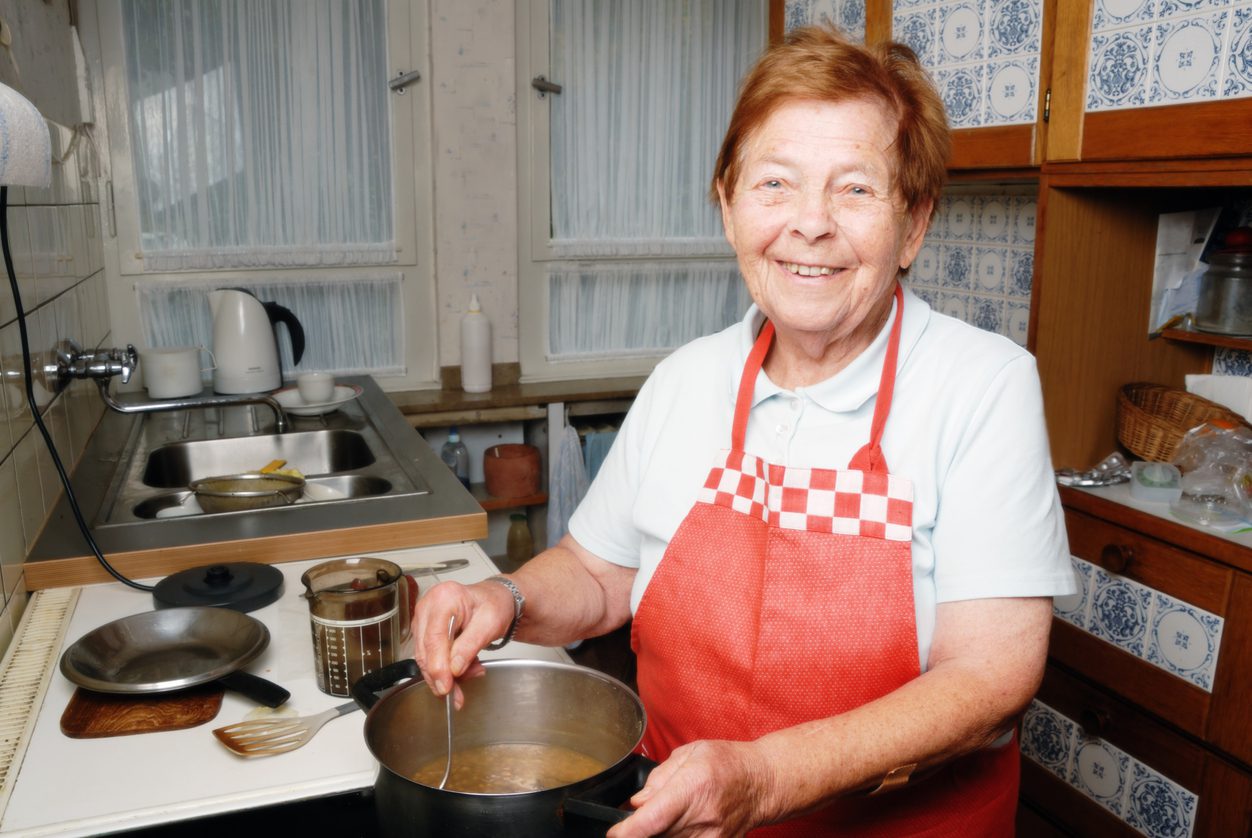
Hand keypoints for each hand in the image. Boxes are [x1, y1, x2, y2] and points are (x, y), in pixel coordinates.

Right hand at [411, 579, 515, 702]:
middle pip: (425, 650)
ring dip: (445, 674)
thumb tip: (454, 668)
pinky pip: (429, 657)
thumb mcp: (490, 623)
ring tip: (471, 674)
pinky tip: (463, 670)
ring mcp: (424, 620)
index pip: (434, 638)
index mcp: (444, 598)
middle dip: (441, 676)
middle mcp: (428, 607)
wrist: (494, 600)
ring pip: (425, 657)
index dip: (438, 666)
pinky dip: (445, 669)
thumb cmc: (494, 604)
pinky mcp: (425, 632)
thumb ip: (471, 645)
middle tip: (456, 695)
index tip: (446, 687)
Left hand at [608, 740, 771, 837]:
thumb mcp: (690, 754)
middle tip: (645, 811)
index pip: (651, 820)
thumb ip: (659, 778)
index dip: (627, 831)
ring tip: (673, 811)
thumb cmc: (729, 762)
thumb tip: (638, 803)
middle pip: (656, 834)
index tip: (614, 833)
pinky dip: (675, 835)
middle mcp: (702, 817)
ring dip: (660, 831)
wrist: (763, 783)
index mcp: (692, 786)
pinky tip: (680, 824)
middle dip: (642, 826)